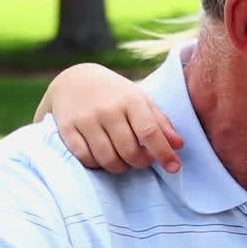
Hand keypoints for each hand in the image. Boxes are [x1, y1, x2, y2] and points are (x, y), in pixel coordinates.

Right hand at [37, 63, 184, 173]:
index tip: (174, 167)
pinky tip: (103, 158)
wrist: (73, 80)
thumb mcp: (141, 100)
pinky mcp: (67, 128)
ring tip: (124, 161)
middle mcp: (108, 110)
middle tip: (141, 160)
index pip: (150, 132)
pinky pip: (86, 158)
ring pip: (107, 158)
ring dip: (120, 167)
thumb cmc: (116, 94)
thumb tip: (179, 145)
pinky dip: (98, 164)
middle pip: (129, 151)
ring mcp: (85, 119)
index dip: (164, 153)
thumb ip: (161, 122)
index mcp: (131, 100)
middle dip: (140, 162)